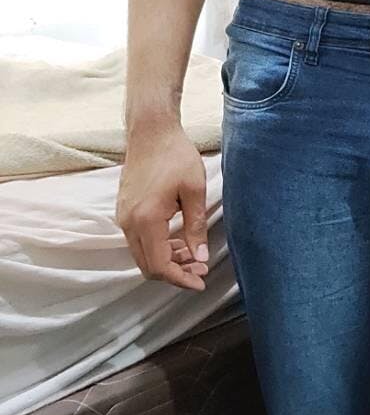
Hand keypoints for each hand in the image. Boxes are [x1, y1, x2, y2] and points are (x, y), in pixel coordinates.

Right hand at [116, 122, 208, 290]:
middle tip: (200, 270)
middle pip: (148, 266)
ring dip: (167, 261)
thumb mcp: (194, 190)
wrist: (151, 132)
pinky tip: (178, 242)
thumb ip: (196, 227)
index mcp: (146, 219)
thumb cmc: (176, 156)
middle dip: (175, 273)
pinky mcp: (124, 211)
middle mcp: (129, 223)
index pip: (160, 265)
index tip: (200, 283)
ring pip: (143, 255)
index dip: (180, 279)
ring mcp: (123, 217)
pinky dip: (158, 248)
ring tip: (194, 257)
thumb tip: (199, 258)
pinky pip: (139, 241)